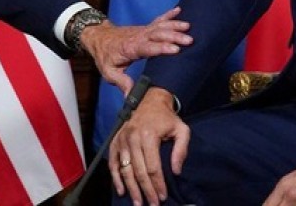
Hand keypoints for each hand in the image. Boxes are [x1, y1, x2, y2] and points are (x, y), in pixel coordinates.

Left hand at [81, 6, 191, 93]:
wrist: (99, 37)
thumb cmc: (105, 55)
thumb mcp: (109, 72)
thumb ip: (122, 83)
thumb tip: (131, 97)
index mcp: (130, 48)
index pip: (148, 47)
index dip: (162, 48)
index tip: (175, 50)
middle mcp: (138, 37)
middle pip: (157, 35)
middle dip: (173, 36)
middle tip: (189, 40)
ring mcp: (142, 31)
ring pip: (160, 26)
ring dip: (174, 25)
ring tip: (188, 26)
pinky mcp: (145, 28)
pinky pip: (158, 20)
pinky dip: (169, 14)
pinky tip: (179, 10)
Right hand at [108, 87, 187, 205]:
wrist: (149, 100)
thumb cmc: (167, 117)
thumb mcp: (182, 130)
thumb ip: (181, 150)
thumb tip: (176, 171)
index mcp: (149, 135)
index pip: (153, 167)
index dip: (158, 184)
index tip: (162, 196)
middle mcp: (133, 138)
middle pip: (139, 171)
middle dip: (146, 190)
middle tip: (152, 204)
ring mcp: (122, 139)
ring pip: (125, 169)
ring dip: (131, 188)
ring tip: (137, 202)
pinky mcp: (116, 140)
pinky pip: (113, 162)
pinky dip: (115, 177)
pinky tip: (121, 190)